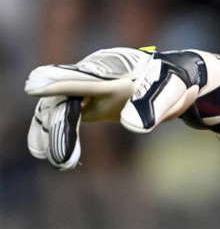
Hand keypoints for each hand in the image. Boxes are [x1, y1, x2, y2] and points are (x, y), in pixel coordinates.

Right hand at [25, 47, 219, 169]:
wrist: (176, 79)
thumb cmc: (174, 81)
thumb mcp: (171, 90)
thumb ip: (152, 105)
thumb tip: (133, 126)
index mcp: (112, 67)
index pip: (83, 76)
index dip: (58, 81)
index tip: (35, 85)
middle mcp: (92, 73)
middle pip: (63, 97)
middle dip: (59, 126)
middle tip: (61, 159)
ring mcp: (86, 87)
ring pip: (58, 108)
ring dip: (54, 134)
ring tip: (61, 161)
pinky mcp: (86, 101)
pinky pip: (63, 116)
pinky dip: (56, 133)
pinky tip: (53, 154)